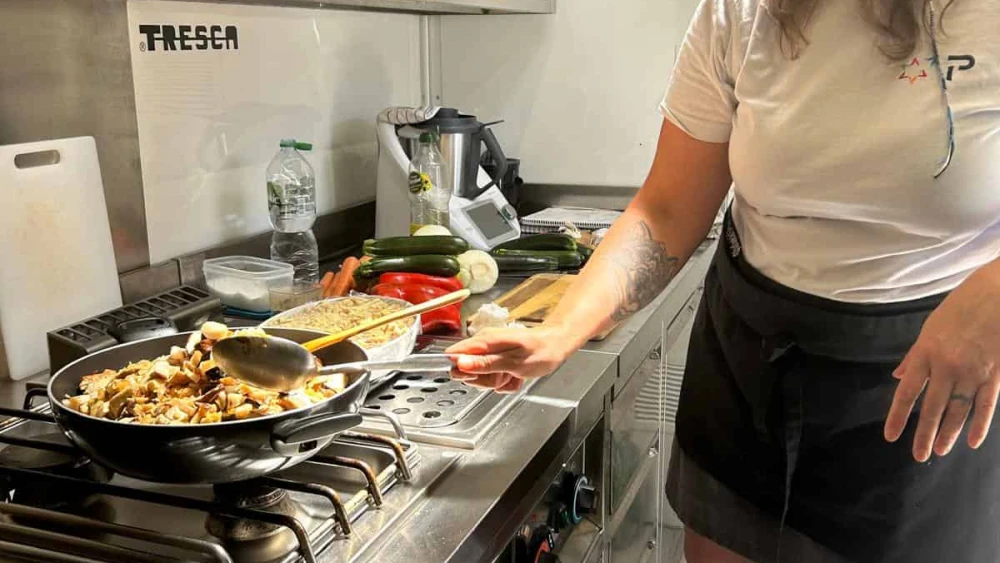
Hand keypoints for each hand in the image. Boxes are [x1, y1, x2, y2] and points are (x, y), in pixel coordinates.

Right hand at [444, 326, 572, 392]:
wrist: (556, 346)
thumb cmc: (540, 352)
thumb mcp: (513, 362)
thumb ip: (485, 364)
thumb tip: (460, 363)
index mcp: (484, 341)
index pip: (454, 355)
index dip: (462, 370)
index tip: (478, 375)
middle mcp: (484, 345)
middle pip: (466, 370)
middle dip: (483, 379)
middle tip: (502, 375)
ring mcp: (490, 353)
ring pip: (480, 376)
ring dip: (495, 381)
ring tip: (511, 374)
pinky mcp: (496, 360)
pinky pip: (492, 377)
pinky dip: (504, 381)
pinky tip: (514, 376)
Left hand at [885, 265, 999, 461]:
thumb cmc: (962, 306)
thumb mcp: (930, 328)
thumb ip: (915, 356)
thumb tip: (898, 376)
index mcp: (926, 353)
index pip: (908, 393)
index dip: (898, 417)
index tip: (891, 436)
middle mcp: (948, 367)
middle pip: (933, 408)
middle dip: (924, 434)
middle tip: (918, 455)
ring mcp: (974, 372)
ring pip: (959, 410)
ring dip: (949, 433)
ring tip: (940, 451)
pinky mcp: (996, 374)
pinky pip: (986, 405)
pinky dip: (979, 424)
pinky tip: (972, 441)